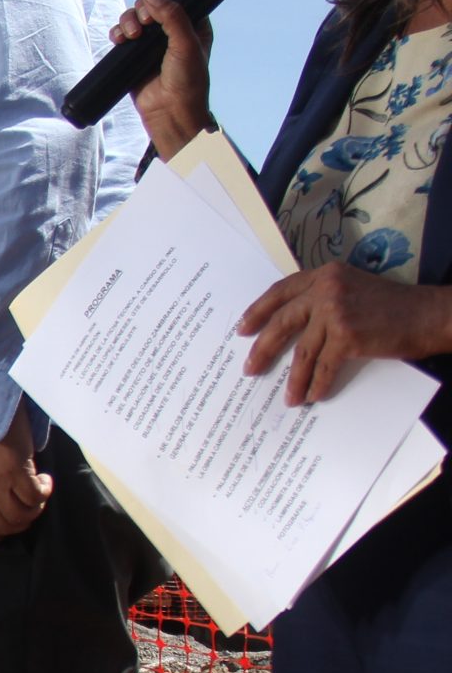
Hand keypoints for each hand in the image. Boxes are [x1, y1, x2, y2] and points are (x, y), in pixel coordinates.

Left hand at [0, 404, 51, 545]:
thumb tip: (2, 497)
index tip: (9, 524)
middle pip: (4, 527)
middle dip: (23, 521)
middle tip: (31, 504)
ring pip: (21, 517)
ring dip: (36, 508)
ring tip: (39, 490)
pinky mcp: (15, 471)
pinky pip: (35, 497)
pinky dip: (45, 492)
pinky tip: (45, 479)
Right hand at [110, 0, 213, 161]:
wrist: (171, 112)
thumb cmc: (188, 81)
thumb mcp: (186, 45)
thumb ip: (173, 17)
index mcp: (192, 23)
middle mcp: (170, 30)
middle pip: (151, 3)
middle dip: (144, 8)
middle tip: (147, 23)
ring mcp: (150, 42)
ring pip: (133, 17)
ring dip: (128, 20)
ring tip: (132, 36)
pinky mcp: (132, 55)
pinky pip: (120, 35)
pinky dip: (117, 33)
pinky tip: (120, 40)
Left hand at [238, 261, 451, 404]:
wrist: (430, 314)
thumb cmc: (394, 305)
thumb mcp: (353, 288)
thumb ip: (323, 297)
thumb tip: (293, 326)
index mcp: (324, 274)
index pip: (281, 292)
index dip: (259, 312)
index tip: (242, 330)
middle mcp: (326, 289)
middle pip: (282, 322)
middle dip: (263, 348)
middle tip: (249, 368)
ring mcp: (335, 312)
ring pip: (303, 351)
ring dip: (293, 378)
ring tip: (286, 397)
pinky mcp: (347, 336)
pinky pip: (324, 366)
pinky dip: (317, 384)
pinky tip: (311, 396)